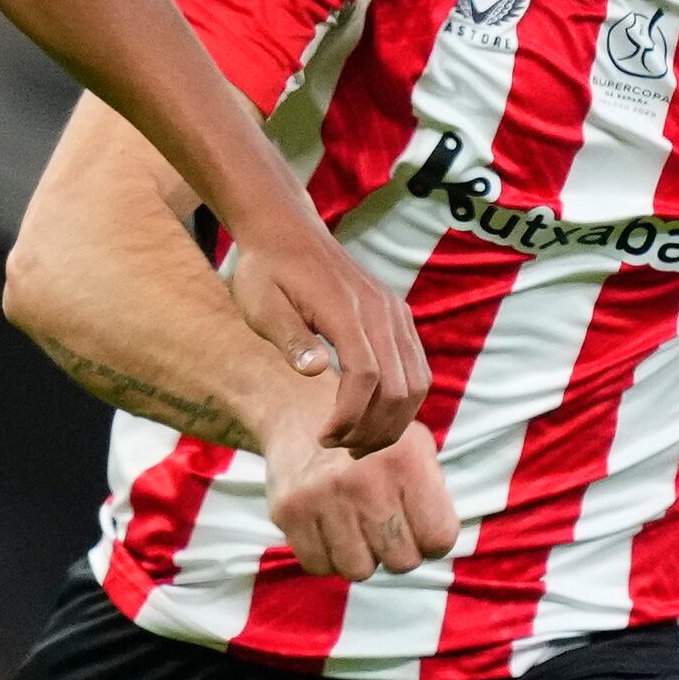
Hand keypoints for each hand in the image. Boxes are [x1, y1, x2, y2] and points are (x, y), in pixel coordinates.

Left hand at [226, 212, 425, 456]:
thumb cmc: (266, 271)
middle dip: (373, 429)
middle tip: (339, 448)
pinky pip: (416, 368)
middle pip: (399, 387)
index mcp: (347, 310)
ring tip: (357, 442)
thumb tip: (314, 370)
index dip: (349, 417)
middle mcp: (381, 311)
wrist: (286, 231)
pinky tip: (372, 418)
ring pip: (416, 382)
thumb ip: (290, 339)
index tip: (322, 438)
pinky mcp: (397, 317)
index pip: (365, 376)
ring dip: (392, 422)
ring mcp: (394, 313)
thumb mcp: (262, 306)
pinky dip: (402, 401)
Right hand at [263, 409, 458, 579]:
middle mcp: (366, 480)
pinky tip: (328, 530)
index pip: (439, 538)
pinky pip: (318, 566)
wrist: (299, 409)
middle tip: (384, 531)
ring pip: (358, 570)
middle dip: (397, 552)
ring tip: (354, 529)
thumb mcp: (413, 445)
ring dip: (359, 557)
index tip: (419, 529)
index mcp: (406, 460)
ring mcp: (324, 497)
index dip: (432, 540)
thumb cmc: (368, 439)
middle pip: (402, 562)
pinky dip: (326, 556)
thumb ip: (431, 491)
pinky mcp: (289, 511)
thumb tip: (436, 542)